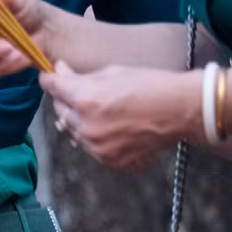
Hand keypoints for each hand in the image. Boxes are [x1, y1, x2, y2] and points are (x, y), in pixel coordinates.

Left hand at [40, 63, 199, 169]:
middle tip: (80, 90)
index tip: (52, 76)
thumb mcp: (112, 72)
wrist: (181, 110)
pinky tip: (112, 125)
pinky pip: (90, 146)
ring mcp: (97, 146)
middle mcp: (86, 126)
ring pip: (73, 131)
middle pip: (59, 110)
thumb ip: (79, 76)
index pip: (52, 87)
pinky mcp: (109, 160)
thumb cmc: (151, 85)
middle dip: (66, 99)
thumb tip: (58, 72)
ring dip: (79, 119)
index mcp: (85, 99)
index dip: (50, 78)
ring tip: (103, 109)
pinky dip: (94, 136)